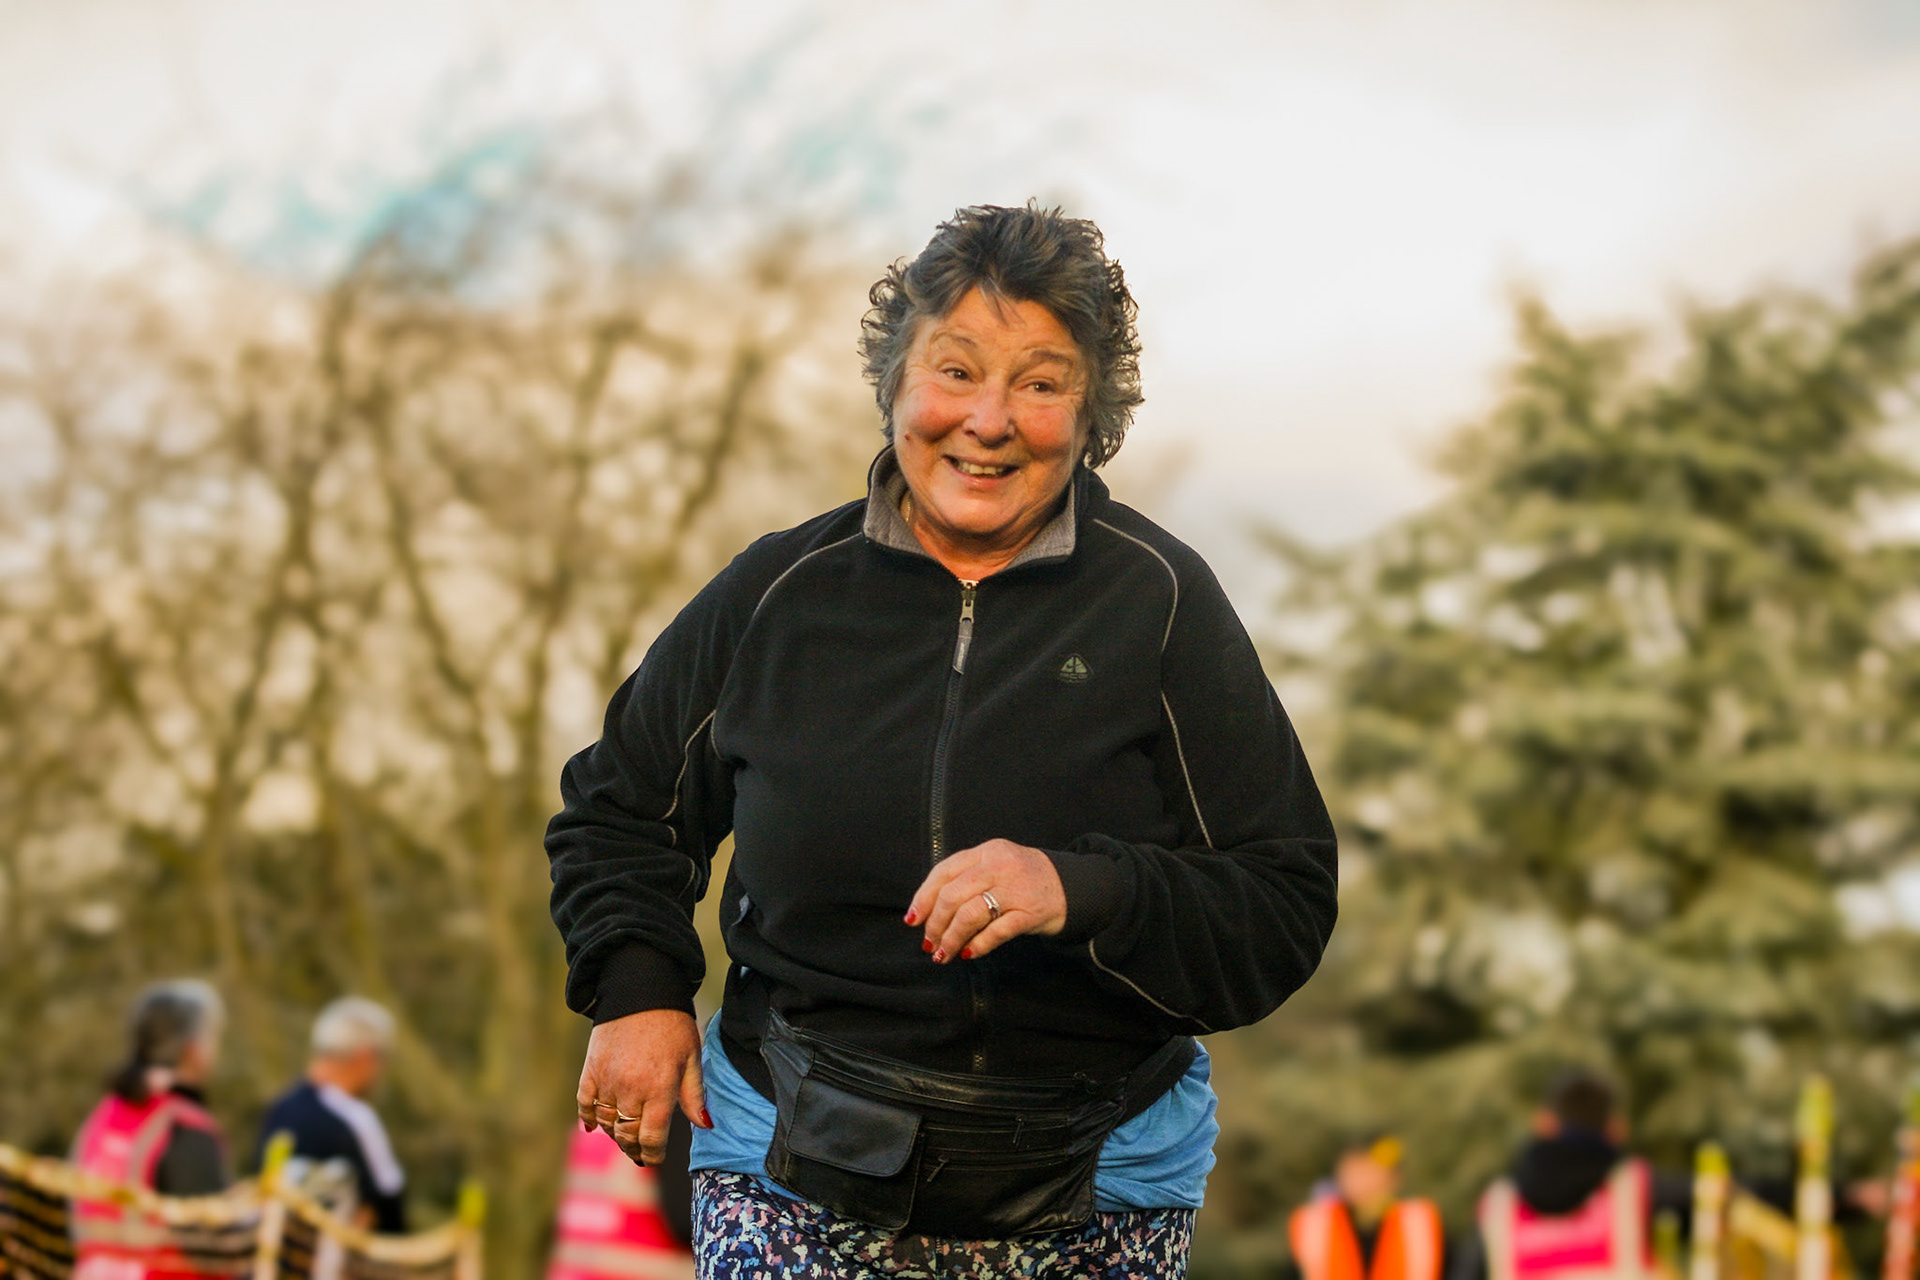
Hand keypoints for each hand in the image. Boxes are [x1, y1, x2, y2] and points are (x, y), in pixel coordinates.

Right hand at [575, 1008, 710, 1165]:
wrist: (641, 991)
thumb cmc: (673, 1024)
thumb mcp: (692, 1058)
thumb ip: (695, 1095)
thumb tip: (705, 1126)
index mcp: (659, 1089)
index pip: (652, 1138)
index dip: (653, 1154)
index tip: (655, 1157)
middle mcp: (630, 1090)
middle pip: (626, 1135)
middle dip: (634, 1148)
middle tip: (640, 1152)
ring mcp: (607, 1081)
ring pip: (605, 1123)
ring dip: (614, 1134)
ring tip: (624, 1136)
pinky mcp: (590, 1070)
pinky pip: (584, 1103)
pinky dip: (588, 1118)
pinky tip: (593, 1126)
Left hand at [906, 838, 1066, 962]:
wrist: (1071, 886)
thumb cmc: (1023, 879)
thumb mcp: (996, 865)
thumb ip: (966, 878)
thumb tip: (927, 911)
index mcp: (987, 851)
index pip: (944, 871)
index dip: (923, 897)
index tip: (913, 919)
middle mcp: (999, 866)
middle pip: (952, 895)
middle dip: (935, 923)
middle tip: (929, 943)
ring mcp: (1016, 889)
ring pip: (970, 914)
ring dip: (951, 938)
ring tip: (944, 953)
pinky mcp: (1030, 913)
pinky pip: (996, 932)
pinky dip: (978, 945)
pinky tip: (968, 953)